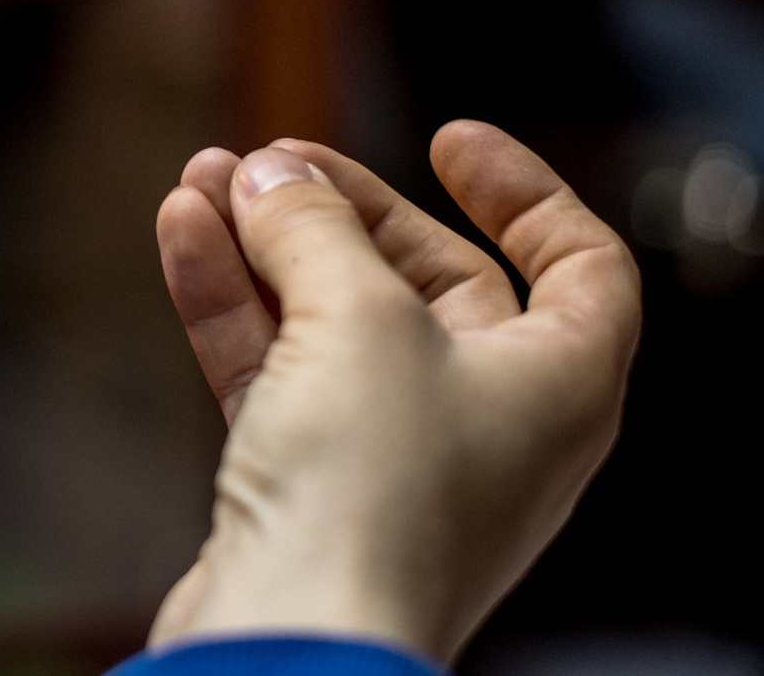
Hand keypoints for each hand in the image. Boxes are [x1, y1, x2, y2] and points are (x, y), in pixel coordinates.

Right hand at [149, 123, 640, 663]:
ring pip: (334, 320)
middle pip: (432, 279)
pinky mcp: (315, 487)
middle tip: (275, 159)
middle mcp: (492, 420)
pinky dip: (233, 300)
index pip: (580, 262)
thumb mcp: (358, 317)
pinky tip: (182, 233)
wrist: (298, 638)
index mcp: (560, 382)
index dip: (523, 189)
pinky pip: (278, 369)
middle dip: (345, 210)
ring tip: (204, 178)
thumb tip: (272, 174)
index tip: (448, 139)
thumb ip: (315, 229)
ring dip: (268, 244)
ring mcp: (400, 458)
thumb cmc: (375, 489)